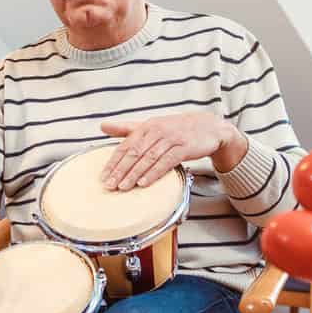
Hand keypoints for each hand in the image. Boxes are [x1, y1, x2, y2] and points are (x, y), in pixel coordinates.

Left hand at [100, 114, 247, 190]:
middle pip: (134, 152)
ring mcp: (171, 139)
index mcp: (146, 126)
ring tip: (123, 187)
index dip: (113, 162)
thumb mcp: (151, 126)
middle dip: (120, 170)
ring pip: (148, 158)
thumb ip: (127, 129)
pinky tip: (144, 182)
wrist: (209, 127)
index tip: (103, 176)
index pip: (125, 145)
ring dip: (134, 174)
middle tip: (109, 185)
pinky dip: (153, 173)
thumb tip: (102, 125)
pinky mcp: (184, 147)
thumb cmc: (176, 129)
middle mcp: (157, 131)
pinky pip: (165, 162)